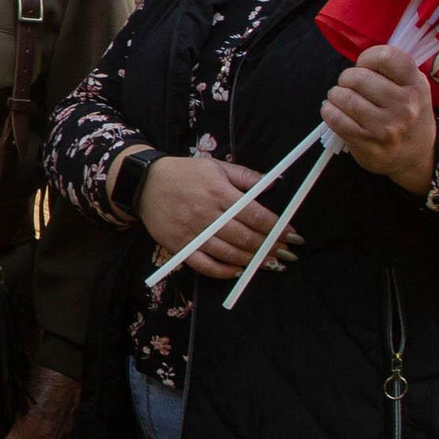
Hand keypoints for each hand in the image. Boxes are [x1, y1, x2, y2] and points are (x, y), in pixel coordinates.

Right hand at [137, 155, 300, 279]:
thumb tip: (274, 184)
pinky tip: (239, 271)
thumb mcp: (216, 167)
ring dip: (253, 261)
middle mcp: (206, 213)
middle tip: (287, 253)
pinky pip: (205, 265)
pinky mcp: (179, 246)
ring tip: (269, 263)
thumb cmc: (184, 173)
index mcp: (218, 191)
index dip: (277, 228)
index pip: (255, 214)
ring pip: (229, 253)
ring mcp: (192, 232)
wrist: (144, 183)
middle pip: (245, 237)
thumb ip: (246, 176)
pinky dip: (224, 271)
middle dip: (270, 247)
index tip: (293, 235)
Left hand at [323, 45, 437, 195]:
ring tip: (340, 98)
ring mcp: (385, 126)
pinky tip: (333, 110)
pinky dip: (328, 110)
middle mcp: (404, 106)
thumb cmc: (409, 115)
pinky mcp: (366, 142)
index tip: (364, 65)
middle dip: (347, 78)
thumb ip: (393, 70)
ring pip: (345, 97)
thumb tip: (360, 60)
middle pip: (359, 77)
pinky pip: (336, 118)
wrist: (415, 156)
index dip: (368, 57)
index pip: (387, 57)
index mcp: (416, 86)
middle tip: (349, 85)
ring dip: (336, 94)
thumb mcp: (413, 88)